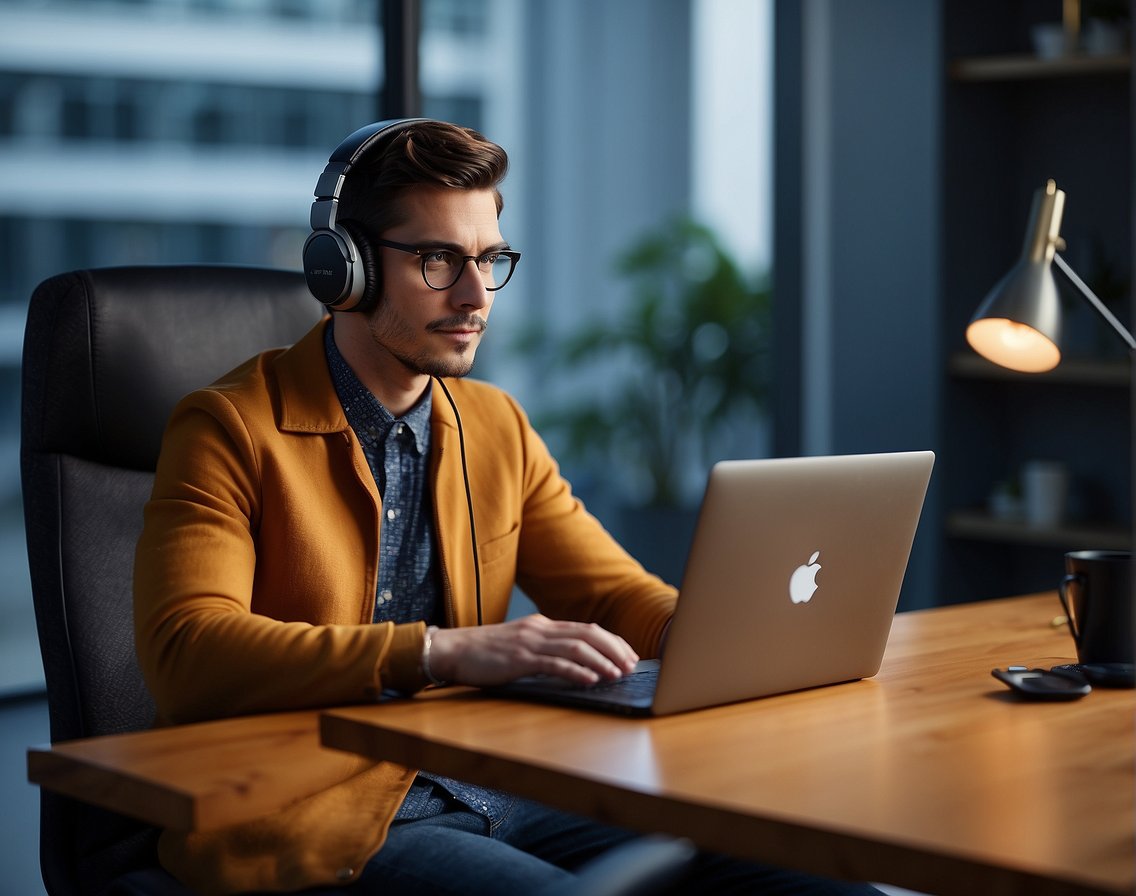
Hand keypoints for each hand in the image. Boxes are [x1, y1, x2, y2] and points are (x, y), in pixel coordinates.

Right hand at [427, 615, 638, 687]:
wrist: (453, 650)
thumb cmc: (485, 653)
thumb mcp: (520, 645)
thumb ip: (544, 649)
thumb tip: (574, 664)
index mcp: (542, 625)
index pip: (586, 629)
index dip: (612, 641)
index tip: (628, 655)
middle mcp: (540, 629)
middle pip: (588, 634)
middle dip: (614, 649)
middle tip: (631, 665)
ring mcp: (530, 642)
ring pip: (575, 647)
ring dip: (601, 661)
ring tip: (618, 674)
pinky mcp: (519, 659)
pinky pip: (554, 664)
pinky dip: (576, 671)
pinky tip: (590, 680)